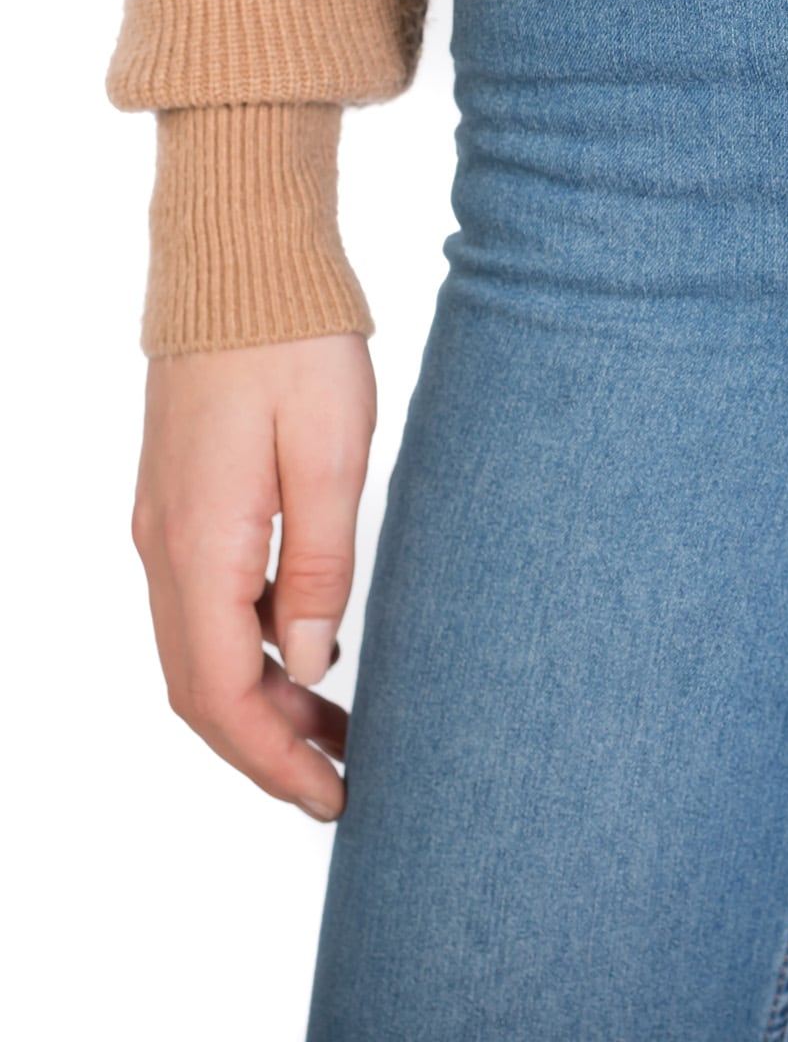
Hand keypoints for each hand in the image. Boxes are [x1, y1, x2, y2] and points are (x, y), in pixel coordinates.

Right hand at [131, 334, 376, 820]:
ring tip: (343, 731)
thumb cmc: (294, 344)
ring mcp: (165, 526)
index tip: (333, 800)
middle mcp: (164, 547)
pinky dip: (255, 650)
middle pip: (203, 689)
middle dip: (269, 750)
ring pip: (203, 651)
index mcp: (199, 544)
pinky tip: (312, 654)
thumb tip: (315, 660)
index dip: (274, 761)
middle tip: (347, 782)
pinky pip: (208, 606)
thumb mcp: (332, 452)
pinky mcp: (183, 502)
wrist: (240, 262)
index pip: (223, 694)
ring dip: (265, 703)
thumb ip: (321, 561)